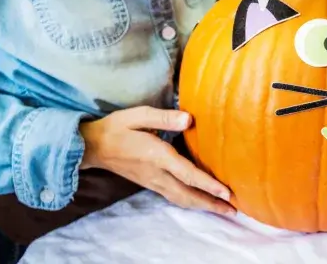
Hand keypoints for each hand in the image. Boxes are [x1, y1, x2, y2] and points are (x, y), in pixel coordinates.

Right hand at [80, 106, 234, 215]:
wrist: (92, 146)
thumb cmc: (117, 127)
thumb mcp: (139, 115)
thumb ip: (164, 118)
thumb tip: (188, 119)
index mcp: (156, 156)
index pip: (186, 173)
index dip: (208, 184)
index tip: (226, 192)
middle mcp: (157, 173)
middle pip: (188, 194)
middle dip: (211, 203)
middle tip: (233, 209)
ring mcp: (153, 181)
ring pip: (181, 199)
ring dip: (203, 206)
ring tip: (223, 209)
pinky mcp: (150, 183)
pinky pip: (174, 196)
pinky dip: (191, 202)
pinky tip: (201, 202)